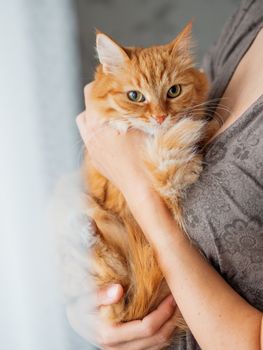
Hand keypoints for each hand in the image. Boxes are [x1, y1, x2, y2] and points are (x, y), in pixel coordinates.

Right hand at [66, 284, 176, 349]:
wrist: (74, 319)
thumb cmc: (80, 306)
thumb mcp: (86, 297)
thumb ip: (101, 294)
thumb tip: (118, 290)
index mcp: (110, 335)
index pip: (146, 328)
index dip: (163, 313)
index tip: (172, 297)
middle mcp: (118, 348)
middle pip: (155, 339)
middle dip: (171, 320)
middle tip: (178, 302)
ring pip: (156, 346)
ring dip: (169, 328)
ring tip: (176, 310)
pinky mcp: (126, 349)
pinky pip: (151, 348)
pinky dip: (162, 334)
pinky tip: (166, 320)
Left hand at [76, 83, 150, 198]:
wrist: (145, 190)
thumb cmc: (149, 156)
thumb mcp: (149, 125)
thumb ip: (141, 107)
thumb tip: (141, 93)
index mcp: (100, 122)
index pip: (93, 91)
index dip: (105, 82)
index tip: (117, 80)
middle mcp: (91, 134)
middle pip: (87, 106)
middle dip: (100, 99)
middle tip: (119, 98)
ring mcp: (92, 149)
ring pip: (86, 124)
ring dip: (97, 117)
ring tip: (116, 118)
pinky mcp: (97, 161)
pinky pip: (92, 140)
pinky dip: (100, 134)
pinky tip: (117, 138)